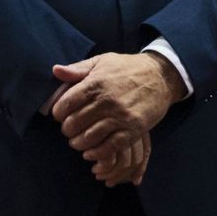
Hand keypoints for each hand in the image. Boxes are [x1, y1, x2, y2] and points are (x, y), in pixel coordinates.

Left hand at [49, 52, 184, 184]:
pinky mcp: (133, 129)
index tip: (62, 115)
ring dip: (79, 143)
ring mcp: (121, 116)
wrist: (161, 76)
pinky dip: (96, 153)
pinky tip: (91, 152)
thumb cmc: (128, 68)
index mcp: (96, 83)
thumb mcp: (102, 61)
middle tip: (71, 129)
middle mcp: (107, 101)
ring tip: (79, 141)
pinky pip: (109, 147)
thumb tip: (55, 70)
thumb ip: (78, 68)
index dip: (58, 113)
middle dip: (68, 129)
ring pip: (89, 138)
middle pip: (74, 124)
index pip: (65, 104)